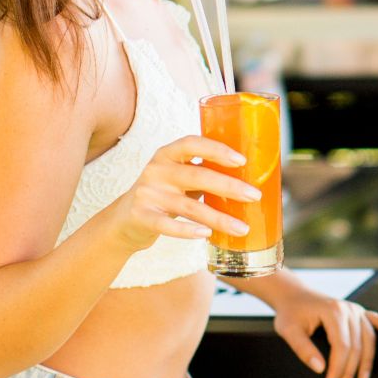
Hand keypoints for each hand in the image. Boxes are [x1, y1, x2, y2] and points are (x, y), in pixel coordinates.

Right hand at [106, 135, 258, 251]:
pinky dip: (188, 231)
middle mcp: (156, 170)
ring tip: (242, 228)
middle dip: (229, 186)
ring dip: (219, 218)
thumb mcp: (178, 176)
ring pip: (189, 206)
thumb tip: (248, 176)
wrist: (124, 220)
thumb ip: (203, 171)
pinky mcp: (141, 216)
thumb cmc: (164, 194)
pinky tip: (208, 234)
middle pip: (197, 176)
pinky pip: (168, 225)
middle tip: (254, 196)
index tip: (241, 160)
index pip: (191, 143)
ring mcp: (147, 194)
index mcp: (167, 154)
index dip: (216, 149)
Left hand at [271, 285, 377, 377]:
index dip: (338, 369)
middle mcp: (349, 309)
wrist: (293, 295)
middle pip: (357, 346)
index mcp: (333, 311)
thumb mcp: (288, 331)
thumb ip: (303, 349)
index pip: (342, 346)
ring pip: (369, 338)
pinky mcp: (358, 312)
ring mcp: (356, 310)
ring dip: (367, 362)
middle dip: (350, 372)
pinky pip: (377, 320)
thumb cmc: (290, 313)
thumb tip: (321, 369)